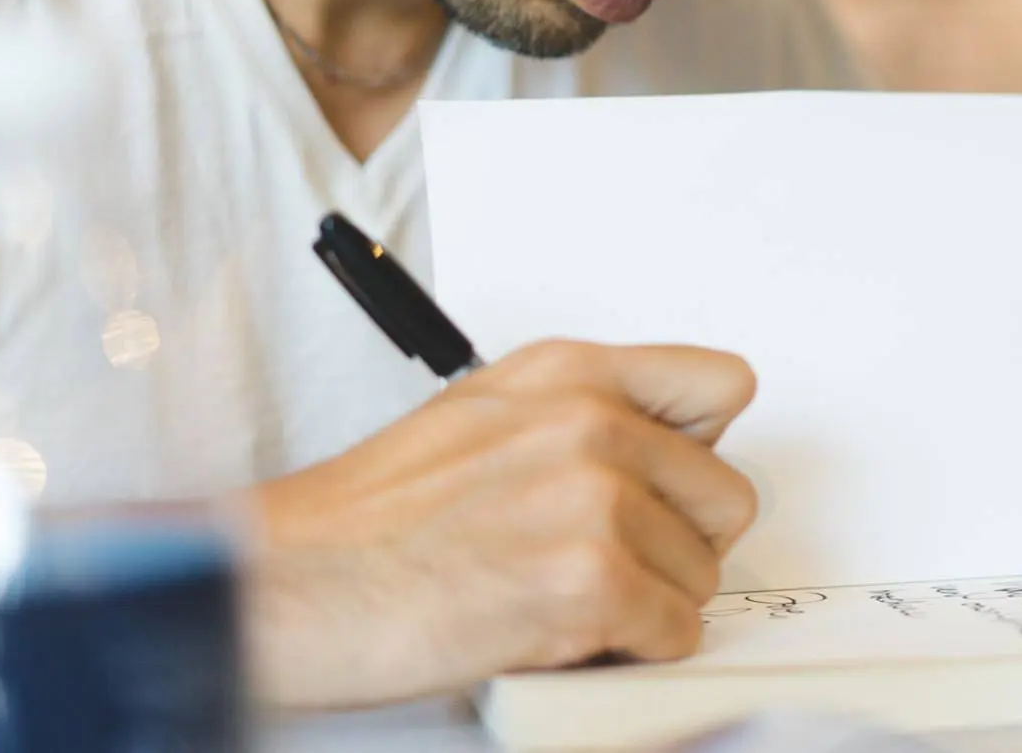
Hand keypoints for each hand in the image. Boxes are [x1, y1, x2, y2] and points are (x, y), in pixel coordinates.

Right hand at [245, 340, 758, 708]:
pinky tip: (565, 634)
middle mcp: (591, 422)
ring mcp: (594, 500)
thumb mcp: (486, 413)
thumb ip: (581, 413)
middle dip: (678, 543)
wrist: (294, 585)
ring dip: (648, 602)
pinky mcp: (589, 581)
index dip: (704, 449)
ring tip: (564, 597)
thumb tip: (664, 448)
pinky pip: (676, 631)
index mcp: (569, 373)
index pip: (722, 386)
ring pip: (703, 572)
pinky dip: (631, 649)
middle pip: (727, 496)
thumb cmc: (371, 517)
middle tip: (607, 562)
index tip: (673, 484)